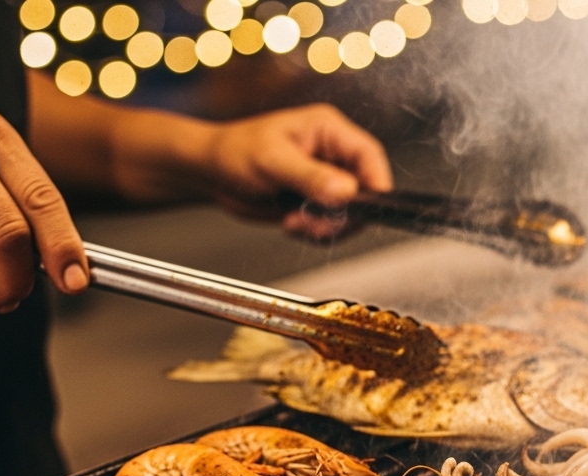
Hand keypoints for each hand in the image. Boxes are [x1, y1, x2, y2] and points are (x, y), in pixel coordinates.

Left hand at [199, 104, 392, 239]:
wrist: (212, 172)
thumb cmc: (234, 151)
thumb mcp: (273, 162)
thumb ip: (310, 176)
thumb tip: (346, 191)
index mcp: (328, 130)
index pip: (368, 154)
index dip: (376, 182)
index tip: (369, 208)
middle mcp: (332, 154)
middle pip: (365, 189)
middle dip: (343, 214)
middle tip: (315, 223)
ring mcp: (326, 179)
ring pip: (350, 212)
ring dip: (327, 226)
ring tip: (295, 222)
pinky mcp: (316, 201)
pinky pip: (332, 224)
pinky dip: (316, 232)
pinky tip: (292, 224)